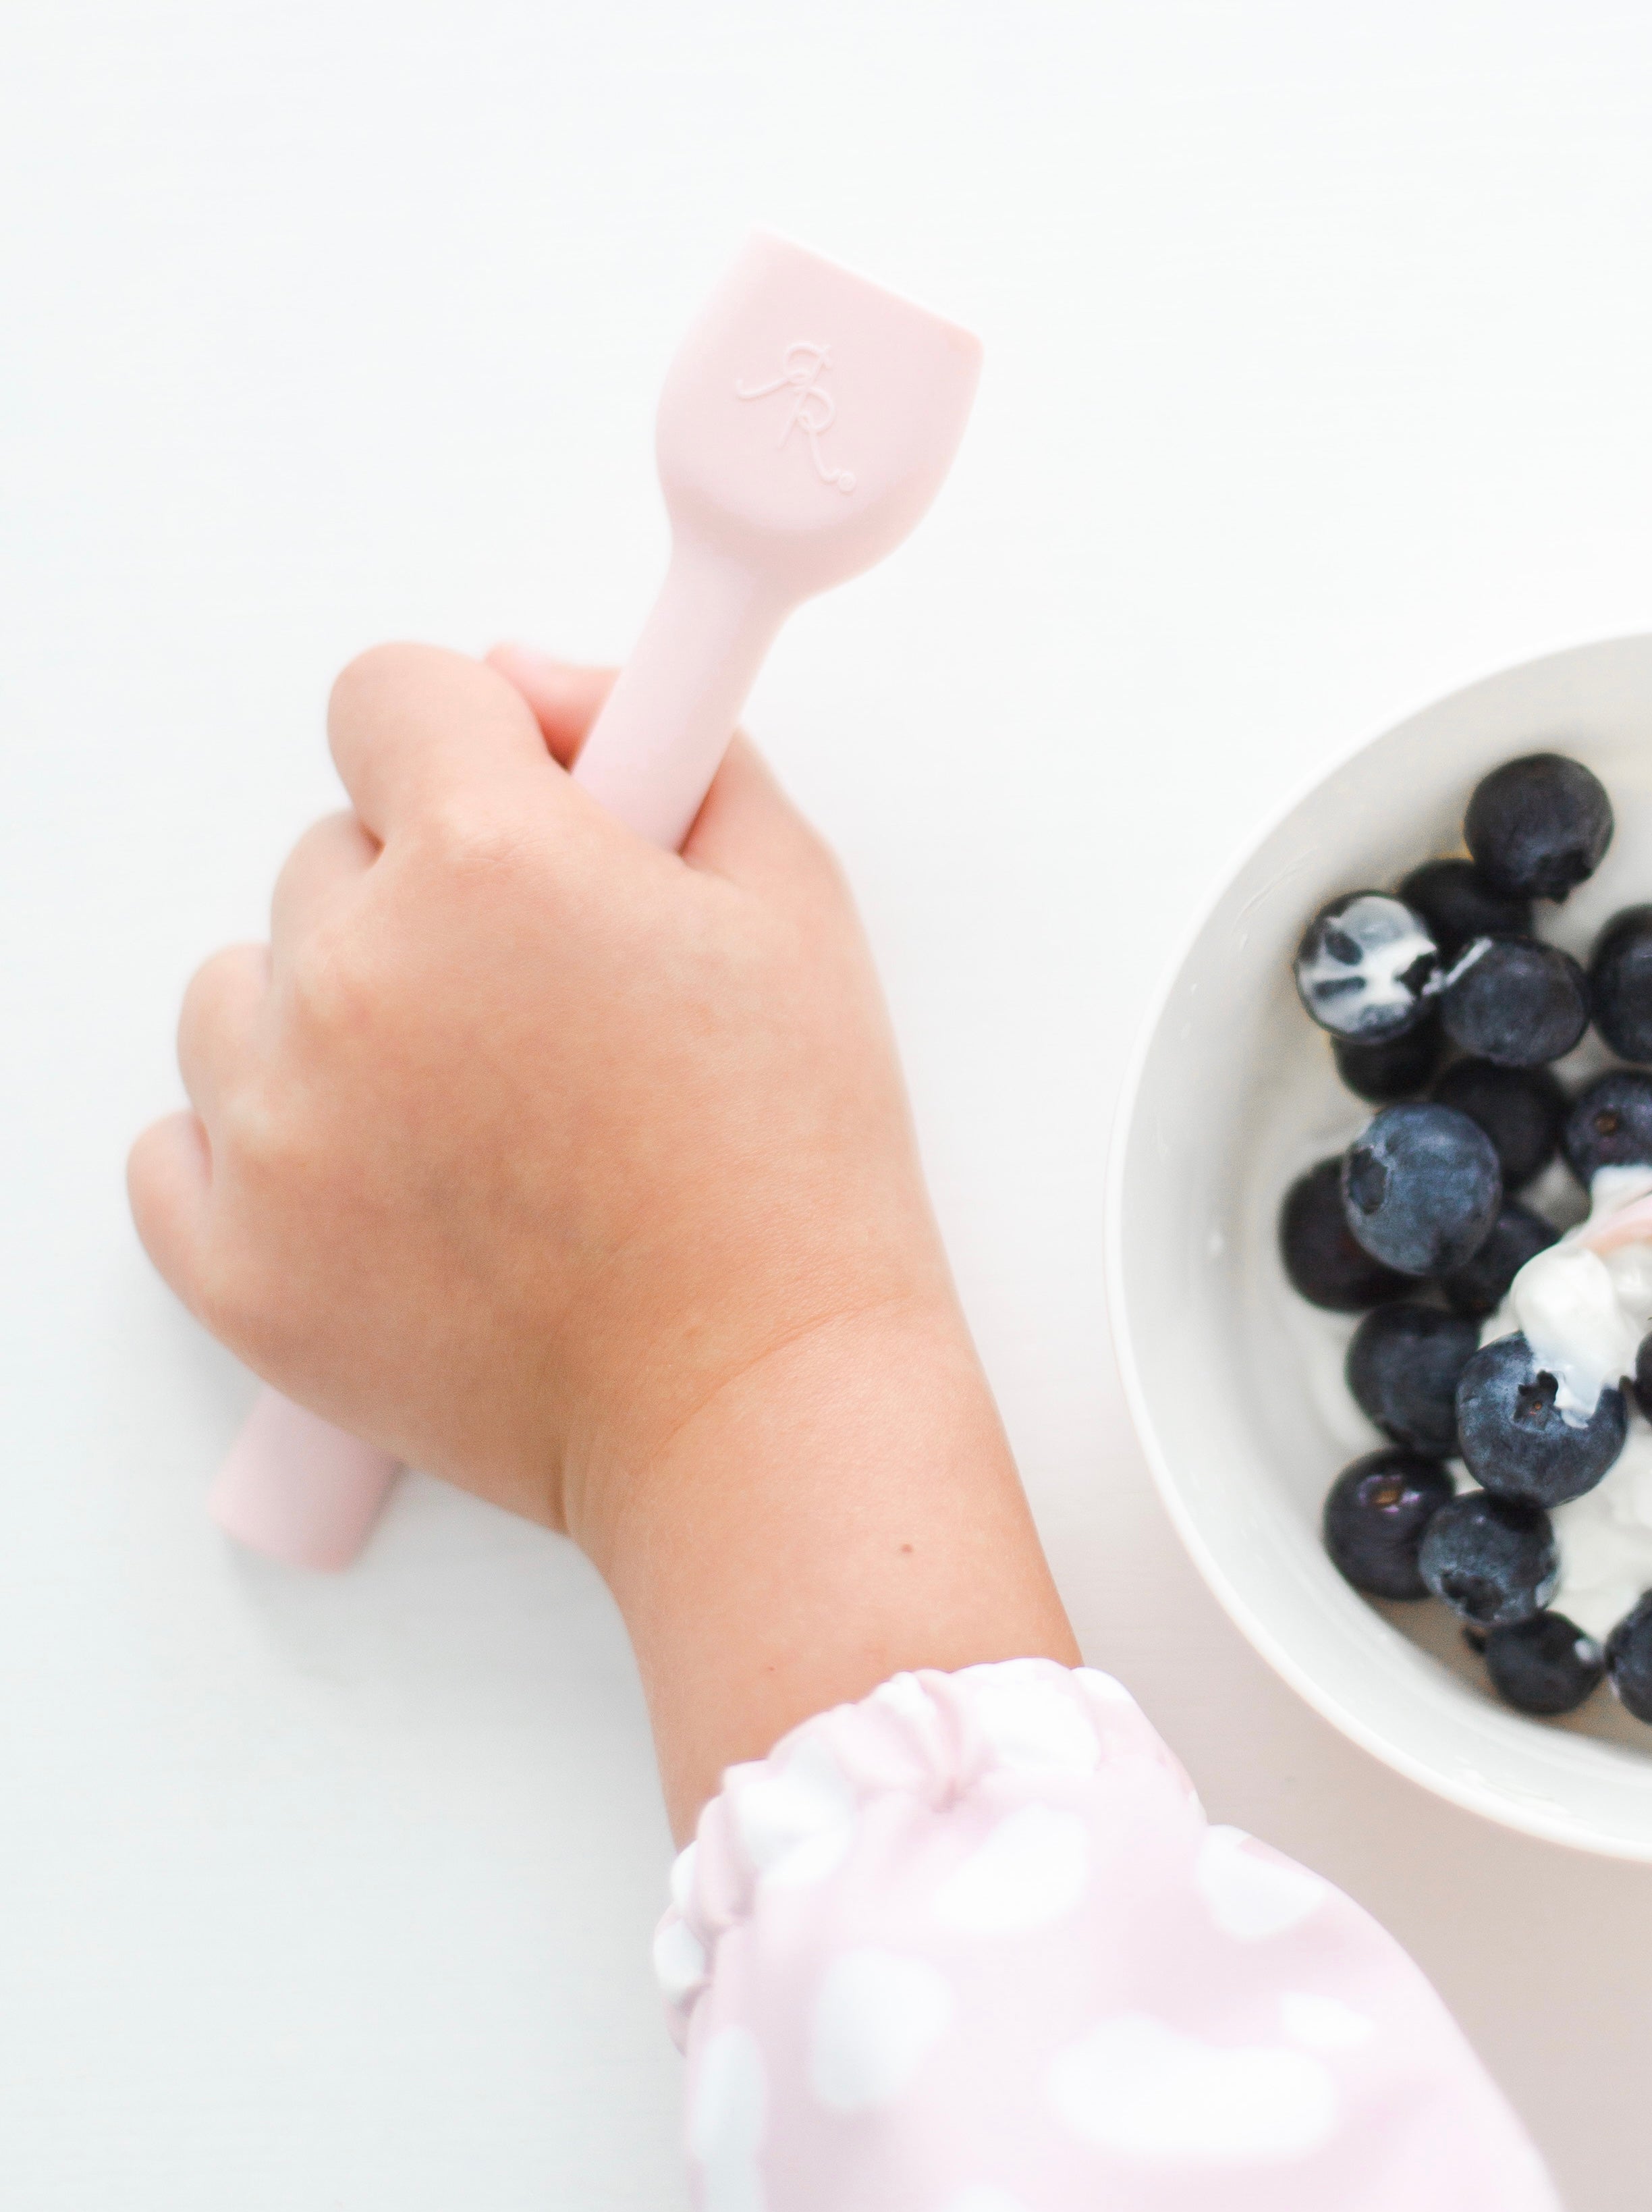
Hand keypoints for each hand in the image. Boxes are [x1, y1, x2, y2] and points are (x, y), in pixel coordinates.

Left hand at [133, 643, 1074, 1828]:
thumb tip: (535, 692)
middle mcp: (355, 977)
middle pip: (326, 857)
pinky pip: (179, 1144)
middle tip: (550, 1019)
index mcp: (489, 863)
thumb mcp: (796, 904)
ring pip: (241, 993)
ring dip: (335, 1025)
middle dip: (425, 907)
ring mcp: (277, 1127)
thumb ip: (668, 744)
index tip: (518, 819)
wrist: (755, 1403)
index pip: (389, 696)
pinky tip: (395, 1193)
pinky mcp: (235, 1260)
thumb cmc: (793, 1176)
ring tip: (478, 1124)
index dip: (471, 751)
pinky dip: (268, 1157)